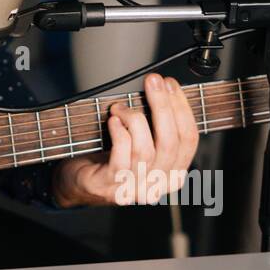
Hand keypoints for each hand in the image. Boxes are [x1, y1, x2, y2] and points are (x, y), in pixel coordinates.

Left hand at [52, 73, 198, 207]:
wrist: (81, 182)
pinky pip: (121, 157)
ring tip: (120, 106)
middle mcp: (158, 184)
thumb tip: (162, 89)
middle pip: (170, 143)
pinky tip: (113, 121)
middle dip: (163, 106)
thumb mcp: (142, 143)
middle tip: (153, 81)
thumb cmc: (112, 157)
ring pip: (145, 150)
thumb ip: (156, 126)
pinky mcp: (111, 185)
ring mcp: (135, 188)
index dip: (182, 108)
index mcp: (173, 173)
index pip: (189, 140)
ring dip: (134, 119)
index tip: (171, 84)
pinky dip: (119, 133)